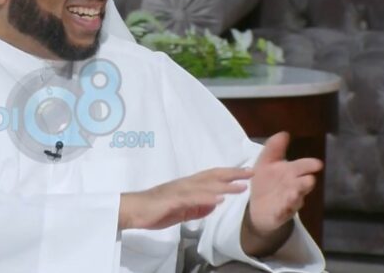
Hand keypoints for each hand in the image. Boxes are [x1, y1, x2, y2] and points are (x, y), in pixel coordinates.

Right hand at [119, 167, 252, 229]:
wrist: (132, 210)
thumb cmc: (154, 210)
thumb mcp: (181, 211)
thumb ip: (197, 208)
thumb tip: (214, 205)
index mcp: (187, 186)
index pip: (211, 177)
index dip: (229, 174)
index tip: (246, 173)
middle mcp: (185, 184)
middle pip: (211, 176)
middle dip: (232, 174)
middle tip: (250, 172)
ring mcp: (178, 191)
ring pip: (204, 186)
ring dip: (223, 186)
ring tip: (240, 187)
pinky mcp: (172, 200)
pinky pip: (191, 199)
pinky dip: (206, 198)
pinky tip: (218, 199)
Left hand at [241, 132, 322, 255]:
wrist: (258, 206)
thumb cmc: (266, 181)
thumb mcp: (266, 162)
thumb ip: (274, 148)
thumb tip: (284, 133)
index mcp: (291, 172)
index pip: (304, 167)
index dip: (310, 165)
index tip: (317, 164)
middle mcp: (294, 186)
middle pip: (304, 184)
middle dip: (305, 182)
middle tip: (308, 180)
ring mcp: (289, 201)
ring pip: (295, 199)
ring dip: (295, 196)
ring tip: (294, 193)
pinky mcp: (280, 214)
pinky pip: (283, 213)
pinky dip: (283, 211)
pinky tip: (282, 209)